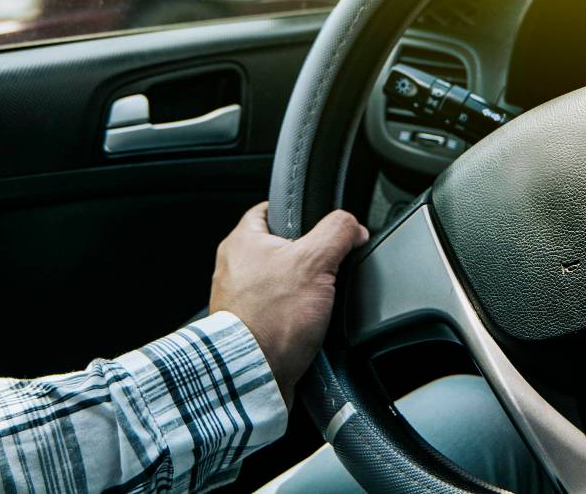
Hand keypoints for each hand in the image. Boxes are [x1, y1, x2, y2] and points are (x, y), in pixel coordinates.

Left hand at [209, 202, 368, 406]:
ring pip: (275, 281)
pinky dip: (289, 315)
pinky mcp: (243, 327)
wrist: (252, 375)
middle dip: (303, 256)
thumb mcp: (316, 261)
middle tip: (325, 266)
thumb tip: (353, 226)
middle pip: (276, 248)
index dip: (298, 213)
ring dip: (297, 289)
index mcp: (241, 241)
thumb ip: (337, 232)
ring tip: (317, 299)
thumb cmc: (272, 319)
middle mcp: (231, 268)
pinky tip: (305, 324)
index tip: (317, 221)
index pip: (268, 210)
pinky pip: (272, 311)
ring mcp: (235, 300)